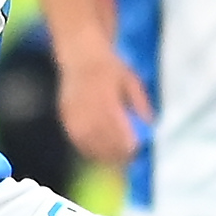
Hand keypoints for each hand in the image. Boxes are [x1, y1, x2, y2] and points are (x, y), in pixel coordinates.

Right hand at [56, 48, 150, 169]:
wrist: (80, 56)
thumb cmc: (109, 67)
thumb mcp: (131, 79)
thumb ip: (140, 101)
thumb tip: (150, 122)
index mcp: (105, 94)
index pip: (115, 125)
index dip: (124, 140)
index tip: (135, 149)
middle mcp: (87, 105)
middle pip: (101, 136)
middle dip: (115, 150)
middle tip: (127, 159)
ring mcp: (74, 112)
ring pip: (87, 141)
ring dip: (101, 153)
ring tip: (114, 159)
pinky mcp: (65, 116)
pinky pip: (75, 138)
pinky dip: (87, 148)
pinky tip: (97, 153)